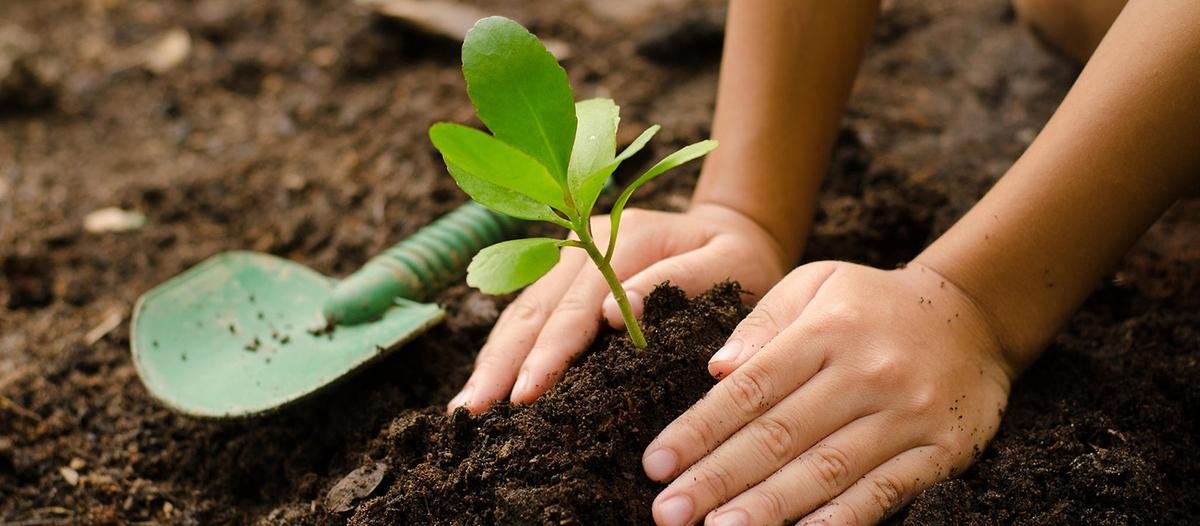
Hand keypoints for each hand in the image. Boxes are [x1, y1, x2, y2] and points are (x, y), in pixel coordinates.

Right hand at [447, 203, 790, 412]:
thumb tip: (615, 314)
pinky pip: (527, 313)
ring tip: (466, 407)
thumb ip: (679, 281)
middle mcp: (584, 241)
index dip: (550, 351)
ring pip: (520, 310)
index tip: (527, 392)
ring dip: (492, 359)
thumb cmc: (740, 257)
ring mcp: (569, 255)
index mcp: (624, 238)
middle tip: (474, 411)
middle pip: (534, 307)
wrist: (734, 229)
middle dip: (502, 363)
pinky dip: (504, 348)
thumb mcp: (730, 263)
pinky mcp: (564, 274)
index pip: (577, 305)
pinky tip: (486, 382)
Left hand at [643, 261, 1016, 524]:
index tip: (656, 463)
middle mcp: (865, 374)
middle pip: (780, 435)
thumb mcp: (817, 283)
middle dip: (717, 478)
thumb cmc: (872, 304)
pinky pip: (884, 492)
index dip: (699, 429)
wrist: (975, 316)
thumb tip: (716, 369)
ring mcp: (906, 415)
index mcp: (827, 330)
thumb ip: (763, 322)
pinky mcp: (941, 451)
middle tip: (668, 512)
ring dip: (767, 507)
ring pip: (826, 470)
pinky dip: (841, 520)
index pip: (751, 388)